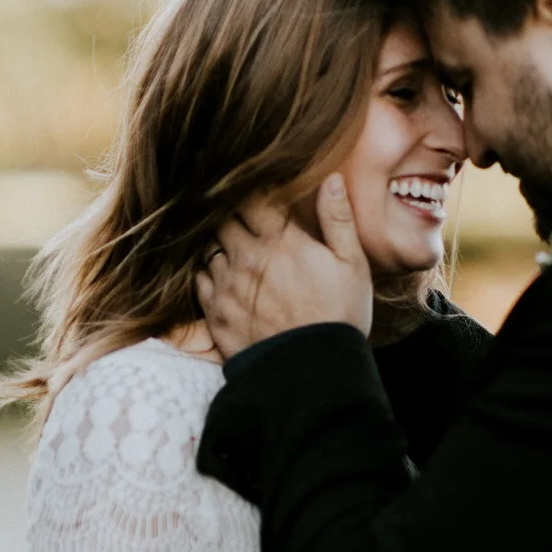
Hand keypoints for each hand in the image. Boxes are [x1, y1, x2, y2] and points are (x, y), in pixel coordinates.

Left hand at [196, 176, 372, 358]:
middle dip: (233, 215)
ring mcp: (227, 283)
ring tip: (237, 251)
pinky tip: (226, 278)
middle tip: (245, 221)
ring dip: (221, 244)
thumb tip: (331, 178)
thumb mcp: (352, 264)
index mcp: (281, 240)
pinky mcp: (214, 310)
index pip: (252, 197)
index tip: (258, 192)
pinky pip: (200, 277)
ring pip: (210, 247)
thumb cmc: (339, 315)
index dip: (253, 191)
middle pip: (224, 218)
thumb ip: (338, 218)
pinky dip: (210, 272)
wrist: (312, 373)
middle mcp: (246, 256)